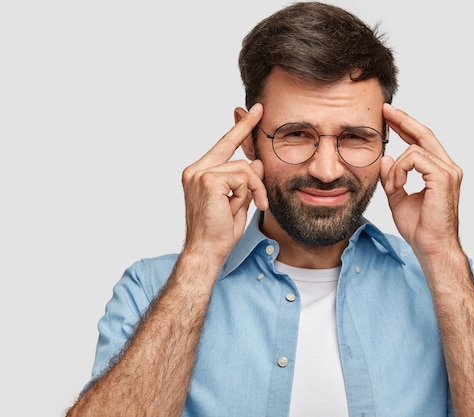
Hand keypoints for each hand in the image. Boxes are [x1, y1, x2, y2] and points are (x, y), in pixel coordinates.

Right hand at [181, 103, 267, 260]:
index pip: (223, 145)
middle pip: (233, 148)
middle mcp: (196, 170)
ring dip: (254, 189)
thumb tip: (258, 163)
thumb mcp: (239, 201)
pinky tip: (237, 207)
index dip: (239, 128)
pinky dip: (248, 193)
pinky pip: (243, 177)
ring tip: (249, 206)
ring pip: (244, 168)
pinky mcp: (208, 180)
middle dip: (248, 141)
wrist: (206, 251)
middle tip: (258, 121)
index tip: (253, 111)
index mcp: (199, 173)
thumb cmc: (219, 232)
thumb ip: (246, 181)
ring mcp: (200, 174)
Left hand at [380, 103, 462, 259]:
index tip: (390, 116)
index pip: (422, 141)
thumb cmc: (420, 228)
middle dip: (403, 120)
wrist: (431, 247)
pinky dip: (400, 171)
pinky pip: (414, 159)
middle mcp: (448, 167)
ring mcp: (448, 171)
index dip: (406, 126)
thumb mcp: (398, 198)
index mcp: (440, 171)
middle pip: (424, 133)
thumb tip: (386, 158)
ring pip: (414, 148)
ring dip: (395, 167)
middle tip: (385, 110)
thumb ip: (393, 177)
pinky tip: (396, 186)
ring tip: (392, 187)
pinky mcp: (443, 177)